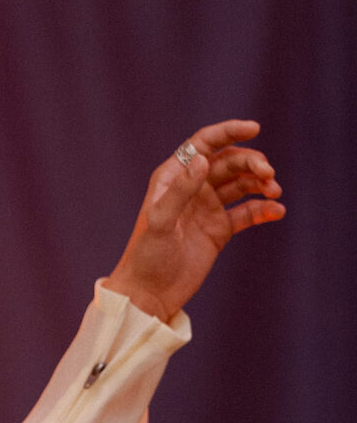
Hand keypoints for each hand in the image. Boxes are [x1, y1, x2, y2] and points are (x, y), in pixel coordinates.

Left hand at [102, 120, 284, 321]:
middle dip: (251, 163)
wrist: (149, 294)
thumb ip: (180, 190)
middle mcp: (192, 187)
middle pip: (229, 163)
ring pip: (241, 185)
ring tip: (275, 191)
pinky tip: (276, 211)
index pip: (203, 144)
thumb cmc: (146, 256)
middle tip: (269, 175)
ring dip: (260, 184)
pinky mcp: (219, 230)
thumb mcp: (160, 221)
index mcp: (173, 177)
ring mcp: (207, 208)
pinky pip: (247, 212)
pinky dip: (263, 209)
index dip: (229, 132)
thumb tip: (203, 159)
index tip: (255, 128)